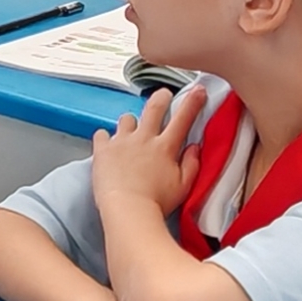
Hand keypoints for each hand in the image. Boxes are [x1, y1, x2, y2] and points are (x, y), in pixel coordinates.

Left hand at [89, 83, 205, 215]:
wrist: (127, 209)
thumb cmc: (156, 202)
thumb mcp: (183, 187)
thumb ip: (192, 165)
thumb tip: (194, 148)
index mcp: (165, 147)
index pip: (183, 118)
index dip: (192, 102)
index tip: (198, 91)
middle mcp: (143, 138)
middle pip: (154, 108)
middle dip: (161, 97)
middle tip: (164, 96)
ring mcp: (121, 141)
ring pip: (127, 118)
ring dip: (131, 122)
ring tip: (131, 133)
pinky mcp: (103, 149)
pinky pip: (102, 134)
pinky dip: (106, 138)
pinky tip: (108, 146)